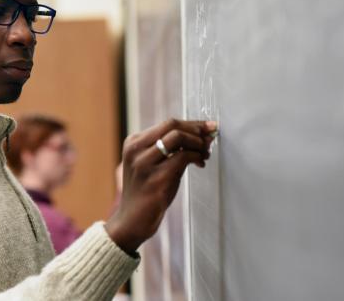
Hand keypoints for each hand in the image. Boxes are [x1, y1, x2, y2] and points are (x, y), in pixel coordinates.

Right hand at [105, 119, 216, 252]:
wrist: (133, 220)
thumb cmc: (148, 191)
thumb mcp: (156, 164)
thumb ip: (175, 149)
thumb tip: (204, 134)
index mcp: (134, 143)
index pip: (167, 123)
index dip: (192, 123)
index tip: (208, 126)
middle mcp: (136, 150)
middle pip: (172, 125)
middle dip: (196, 129)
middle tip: (210, 138)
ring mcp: (144, 164)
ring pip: (177, 137)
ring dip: (197, 142)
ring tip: (205, 152)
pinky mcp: (156, 179)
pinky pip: (183, 157)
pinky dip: (196, 157)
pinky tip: (200, 163)